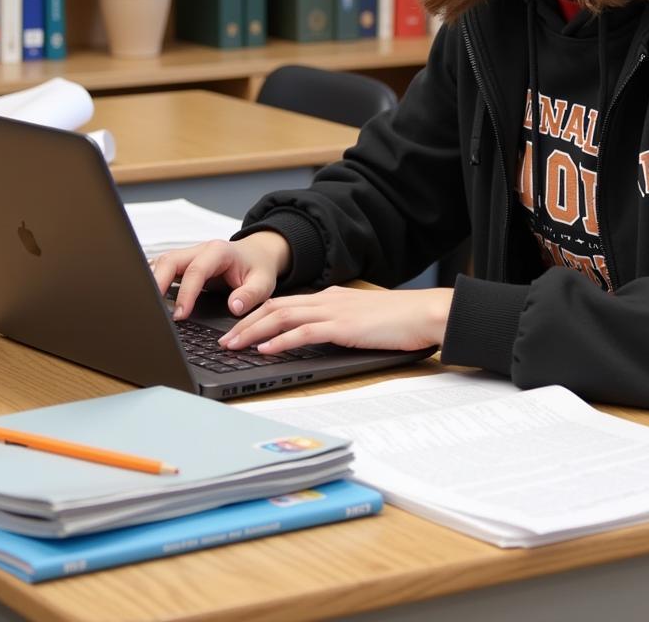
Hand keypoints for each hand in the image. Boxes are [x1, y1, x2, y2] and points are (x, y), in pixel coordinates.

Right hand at [151, 231, 291, 320]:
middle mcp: (200, 250)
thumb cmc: (258, 268)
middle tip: (152, 311)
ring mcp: (189, 255)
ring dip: (152, 282)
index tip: (179, 316)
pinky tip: (149, 298)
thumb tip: (234, 307)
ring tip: (147, 307)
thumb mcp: (263, 283)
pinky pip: (163, 268)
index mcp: (219, 252)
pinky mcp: (183, 263)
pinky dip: (154, 281)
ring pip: (162, 263)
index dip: (185, 293)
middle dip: (157, 283)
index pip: (196, 271)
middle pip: (170, 261)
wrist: (257, 254)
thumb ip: (251, 295)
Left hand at [222, 286, 453, 353]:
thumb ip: (340, 323)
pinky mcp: (343, 326)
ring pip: (281, 317)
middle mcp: (327, 300)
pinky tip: (265, 349)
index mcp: (331, 297)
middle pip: (274, 307)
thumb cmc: (400, 321)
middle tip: (223, 340)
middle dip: (244, 323)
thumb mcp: (362, 319)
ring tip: (233, 345)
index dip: (257, 315)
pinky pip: (303, 332)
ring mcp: (334, 311)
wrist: (425, 313)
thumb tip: (320, 337)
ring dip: (253, 332)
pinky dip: (280, 340)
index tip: (237, 328)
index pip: (284, 303)